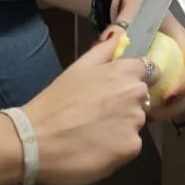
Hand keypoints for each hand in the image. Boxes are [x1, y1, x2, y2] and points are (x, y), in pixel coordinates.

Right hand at [19, 35, 148, 184]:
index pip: (150, 71)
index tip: (120, 90)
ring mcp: (135, 121)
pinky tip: (96, 149)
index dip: (137, 80)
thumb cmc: (54, 102)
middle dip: (127, 104)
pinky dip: (117, 148)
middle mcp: (135, 94)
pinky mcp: (130, 147)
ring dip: (122, 127)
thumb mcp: (78, 68)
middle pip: (143, 99)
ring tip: (94, 133)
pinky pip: (130, 146)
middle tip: (99, 114)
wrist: (34, 140)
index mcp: (124, 71)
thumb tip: (120, 35)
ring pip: (136, 124)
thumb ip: (104, 50)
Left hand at [102, 0, 184, 119]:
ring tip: (149, 115)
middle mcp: (184, 55)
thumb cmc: (136, 10)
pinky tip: (145, 113)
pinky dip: (163, 109)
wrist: (135, 7)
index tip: (168, 95)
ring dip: (171, 109)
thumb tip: (113, 42)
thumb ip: (122, 28)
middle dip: (179, 103)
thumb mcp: (130, 15)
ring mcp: (178, 68)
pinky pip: (174, 98)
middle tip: (155, 113)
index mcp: (180, 38)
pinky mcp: (169, 78)